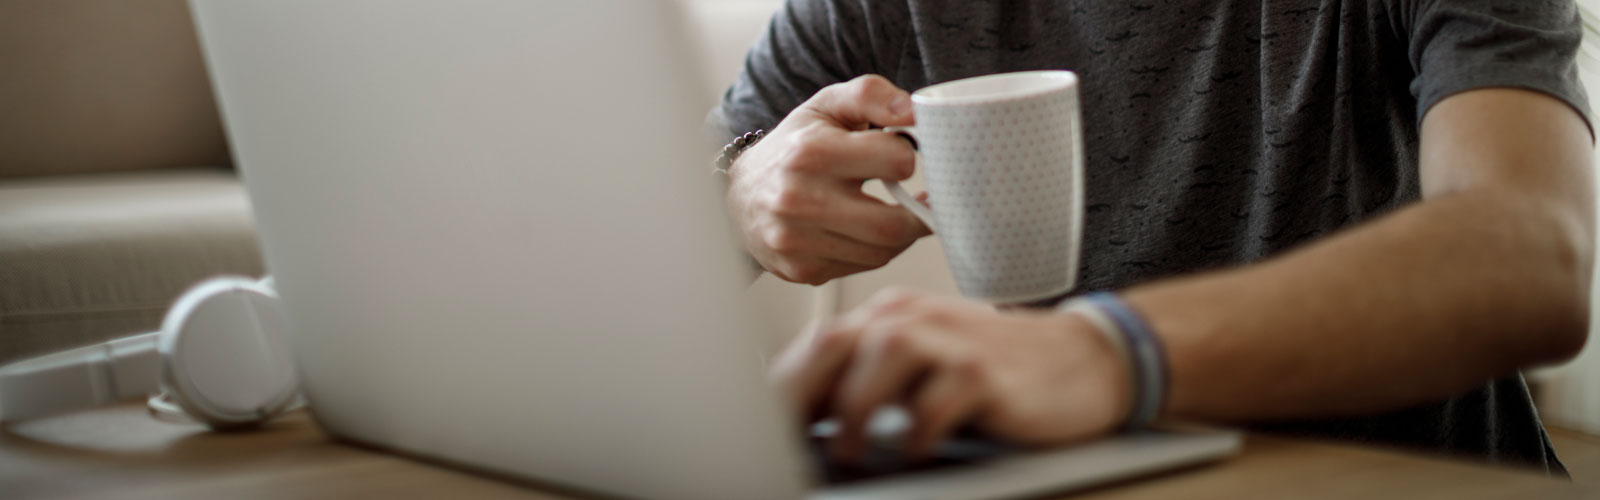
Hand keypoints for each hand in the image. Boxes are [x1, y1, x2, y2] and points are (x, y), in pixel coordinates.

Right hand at [726, 75, 932, 284]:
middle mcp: (799, 199)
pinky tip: (865, 231)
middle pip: (892, 224)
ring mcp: (797, 240)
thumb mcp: (826, 106)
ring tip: (895, 213)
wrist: (740, 196)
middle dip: (919, 213)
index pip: (896, 161)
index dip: (906, 157)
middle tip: (921, 200)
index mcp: (811, 152)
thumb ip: (871, 95)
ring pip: (882, 252)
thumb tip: (912, 111)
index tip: (899, 157)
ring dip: (901, 234)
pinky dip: (875, 250)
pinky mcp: (801, 268)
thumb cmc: (794, 147)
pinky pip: (862, 266)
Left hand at [770, 288, 1132, 462]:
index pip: (818, 344)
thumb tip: (803, 421)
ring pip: (879, 362)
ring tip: (847, 449)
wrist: (1084, 362)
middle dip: (801, 394)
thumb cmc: (997, 370)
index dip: (783, 387)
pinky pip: (934, 402)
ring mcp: (950, 340)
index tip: (760, 426)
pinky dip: (914, 433)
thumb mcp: (926, 365)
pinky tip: (911, 450)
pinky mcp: (983, 371)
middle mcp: (913, 318)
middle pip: (835, 343)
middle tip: (788, 439)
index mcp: (891, 315)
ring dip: (853, 412)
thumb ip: (870, 379)